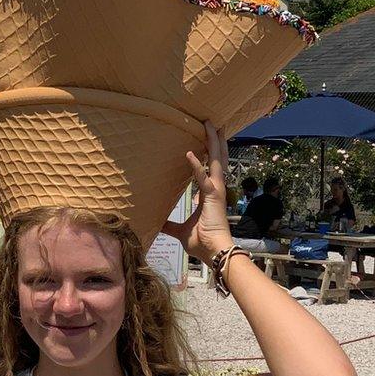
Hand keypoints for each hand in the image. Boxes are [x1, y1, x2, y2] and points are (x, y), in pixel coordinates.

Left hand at [161, 121, 233, 264]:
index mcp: (209, 194)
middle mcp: (215, 188)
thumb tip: (157, 222)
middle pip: (217, 158)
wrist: (214, 253)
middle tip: (211, 122)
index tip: (204, 137)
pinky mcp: (213, 197)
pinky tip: (188, 154)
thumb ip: (170, 224)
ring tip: (211, 125)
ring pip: (217, 160)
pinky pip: (203, 178)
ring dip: (213, 142)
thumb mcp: (180, 231)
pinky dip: (196, 166)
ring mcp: (216, 191)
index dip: (208, 152)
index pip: (210, 168)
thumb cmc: (202, 242)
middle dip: (215, 140)